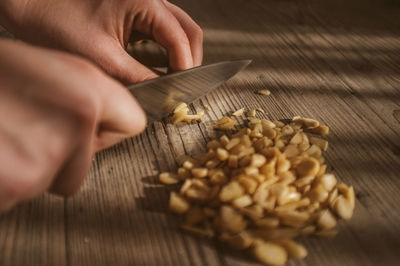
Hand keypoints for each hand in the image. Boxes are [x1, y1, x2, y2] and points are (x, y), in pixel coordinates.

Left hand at [0, 0, 202, 83]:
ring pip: (179, 29)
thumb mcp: (103, 58)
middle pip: (188, 30)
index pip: (181, 38)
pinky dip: (168, 51)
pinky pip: (164, 31)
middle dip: (189, 60)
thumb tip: (164, 92)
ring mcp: (145, 3)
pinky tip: (162, 68)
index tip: (181, 91)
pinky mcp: (137, 11)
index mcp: (144, 2)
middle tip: (182, 87)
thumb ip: (139, 76)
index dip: (185, 67)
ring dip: (180, 55)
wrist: (33, 6)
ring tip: (174, 80)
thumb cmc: (58, 24)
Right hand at [0, 39, 145, 211]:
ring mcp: (46, 158)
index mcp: (86, 87)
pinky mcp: (17, 185)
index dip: (110, 125)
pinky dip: (12, 177)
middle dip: (67, 149)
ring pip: (58, 177)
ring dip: (36, 162)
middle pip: (91, 158)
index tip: (92, 122)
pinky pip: (27, 190)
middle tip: (31, 124)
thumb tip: (107, 116)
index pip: (132, 122)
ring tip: (8, 133)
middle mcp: (76, 121)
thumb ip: (86, 91)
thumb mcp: (41, 64)